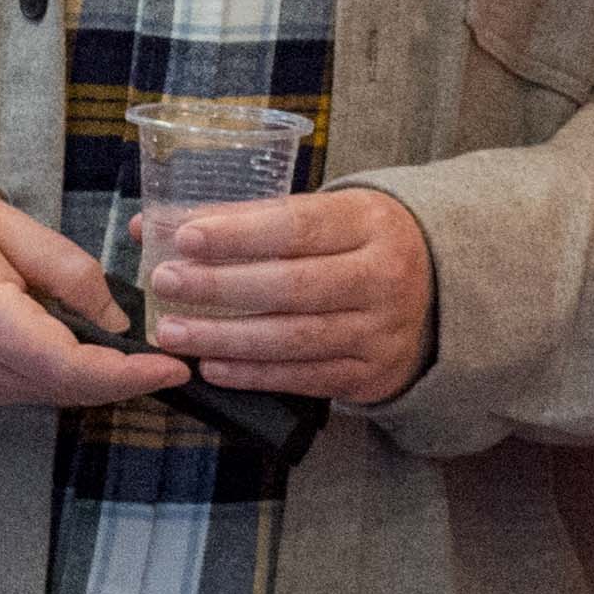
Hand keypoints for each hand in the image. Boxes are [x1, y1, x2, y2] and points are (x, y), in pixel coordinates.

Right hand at [0, 190, 192, 409]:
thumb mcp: (7, 227)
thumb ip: (67, 270)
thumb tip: (119, 320)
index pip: (67, 364)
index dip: (127, 374)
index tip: (174, 367)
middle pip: (71, 389)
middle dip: (128, 380)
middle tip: (175, 359)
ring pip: (58, 394)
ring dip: (103, 379)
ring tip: (143, 354)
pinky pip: (39, 389)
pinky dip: (75, 376)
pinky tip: (96, 352)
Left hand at [143, 184, 439, 404]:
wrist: (436, 293)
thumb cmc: (356, 245)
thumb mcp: (323, 216)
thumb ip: (245, 219)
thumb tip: (157, 225)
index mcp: (370, 222)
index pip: (297, 226)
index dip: (239, 234)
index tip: (186, 238)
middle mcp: (384, 276)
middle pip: (292, 285)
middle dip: (221, 286)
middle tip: (165, 283)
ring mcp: (381, 330)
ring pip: (294, 337)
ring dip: (225, 337)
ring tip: (174, 332)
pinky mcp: (372, 374)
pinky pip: (305, 377)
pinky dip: (254, 374)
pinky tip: (212, 367)